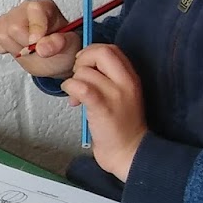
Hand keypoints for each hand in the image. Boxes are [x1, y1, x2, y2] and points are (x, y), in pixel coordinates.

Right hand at [0, 0, 77, 77]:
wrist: (55, 58)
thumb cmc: (63, 48)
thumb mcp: (70, 47)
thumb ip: (59, 44)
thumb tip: (42, 47)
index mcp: (46, 7)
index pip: (35, 10)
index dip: (36, 28)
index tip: (38, 43)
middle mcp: (26, 8)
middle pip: (14, 27)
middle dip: (26, 45)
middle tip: (38, 49)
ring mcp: (10, 17)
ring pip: (1, 35)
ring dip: (16, 48)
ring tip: (29, 49)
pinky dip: (3, 48)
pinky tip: (17, 47)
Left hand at [62, 43, 147, 180]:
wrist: (128, 152)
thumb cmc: (122, 127)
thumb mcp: (123, 95)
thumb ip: (110, 78)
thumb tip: (85, 65)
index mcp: (131, 78)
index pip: (111, 49)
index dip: (93, 53)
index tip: (86, 67)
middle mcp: (126, 83)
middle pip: (101, 52)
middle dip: (83, 60)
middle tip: (79, 78)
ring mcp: (116, 95)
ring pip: (85, 72)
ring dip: (74, 82)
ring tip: (77, 98)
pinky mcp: (103, 108)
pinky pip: (82, 87)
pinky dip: (71, 89)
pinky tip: (73, 100)